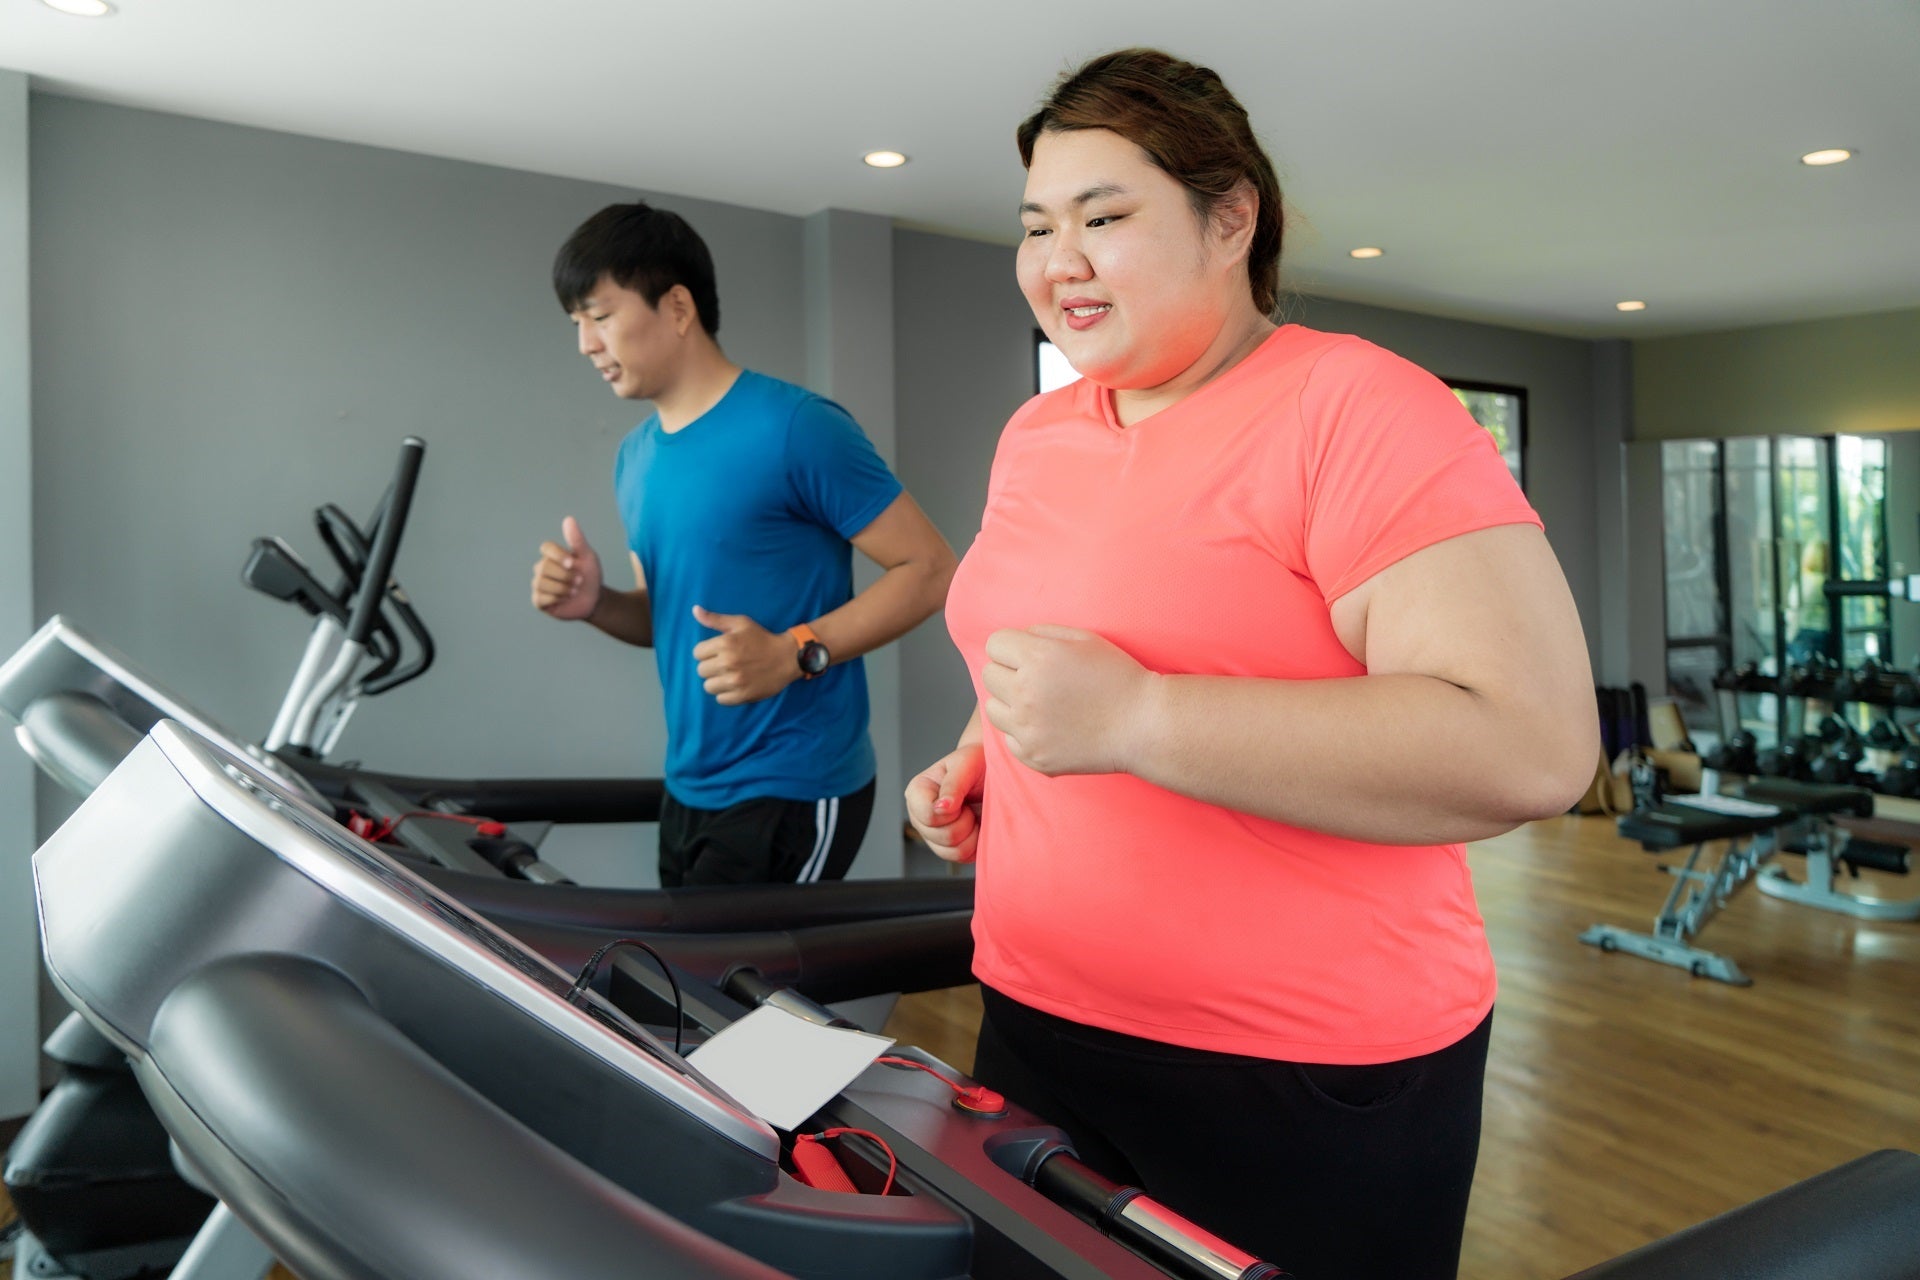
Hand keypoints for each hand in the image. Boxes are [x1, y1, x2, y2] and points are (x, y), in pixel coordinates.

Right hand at [532, 517, 602, 619]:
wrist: (594, 599)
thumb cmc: (590, 575)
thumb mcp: (587, 556)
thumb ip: (577, 540)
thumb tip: (569, 519)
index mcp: (552, 555)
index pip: (546, 548)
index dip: (558, 555)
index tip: (573, 563)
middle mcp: (542, 568)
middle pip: (544, 566)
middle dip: (565, 576)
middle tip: (579, 581)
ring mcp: (538, 584)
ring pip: (541, 583)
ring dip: (563, 588)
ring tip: (574, 591)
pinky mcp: (538, 600)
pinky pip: (540, 598)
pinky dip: (556, 599)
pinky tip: (565, 599)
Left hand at [691, 606, 796, 704]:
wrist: (787, 657)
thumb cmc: (762, 638)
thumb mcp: (740, 623)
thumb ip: (715, 619)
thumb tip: (695, 610)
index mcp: (725, 643)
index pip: (697, 653)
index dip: (706, 652)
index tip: (718, 652)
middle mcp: (728, 663)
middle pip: (701, 671)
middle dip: (711, 666)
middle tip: (725, 664)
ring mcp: (735, 681)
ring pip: (708, 687)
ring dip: (717, 681)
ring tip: (729, 676)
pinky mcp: (743, 695)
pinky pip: (720, 699)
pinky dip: (726, 694)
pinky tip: (735, 685)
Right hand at [905, 743, 985, 863]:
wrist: (992, 771)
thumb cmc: (978, 763)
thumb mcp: (967, 764)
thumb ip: (953, 784)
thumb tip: (941, 808)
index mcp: (917, 792)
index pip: (927, 816)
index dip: (950, 812)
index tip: (961, 798)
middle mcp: (920, 816)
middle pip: (942, 837)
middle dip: (965, 822)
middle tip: (969, 805)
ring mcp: (933, 835)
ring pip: (952, 852)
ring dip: (971, 834)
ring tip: (973, 815)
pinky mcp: (948, 848)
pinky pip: (962, 858)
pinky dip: (976, 845)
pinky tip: (977, 826)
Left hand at [982, 625, 1152, 775]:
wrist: (1142, 725)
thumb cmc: (1117, 677)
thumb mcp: (1085, 639)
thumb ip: (1043, 633)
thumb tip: (1016, 640)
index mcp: (1037, 658)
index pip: (994, 644)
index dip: (1012, 647)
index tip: (1029, 655)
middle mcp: (1026, 693)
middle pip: (989, 675)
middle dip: (1009, 672)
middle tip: (1038, 679)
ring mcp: (1027, 729)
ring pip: (992, 708)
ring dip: (1010, 703)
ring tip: (1040, 704)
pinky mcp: (1033, 756)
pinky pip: (1008, 738)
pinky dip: (1023, 732)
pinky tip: (1050, 727)